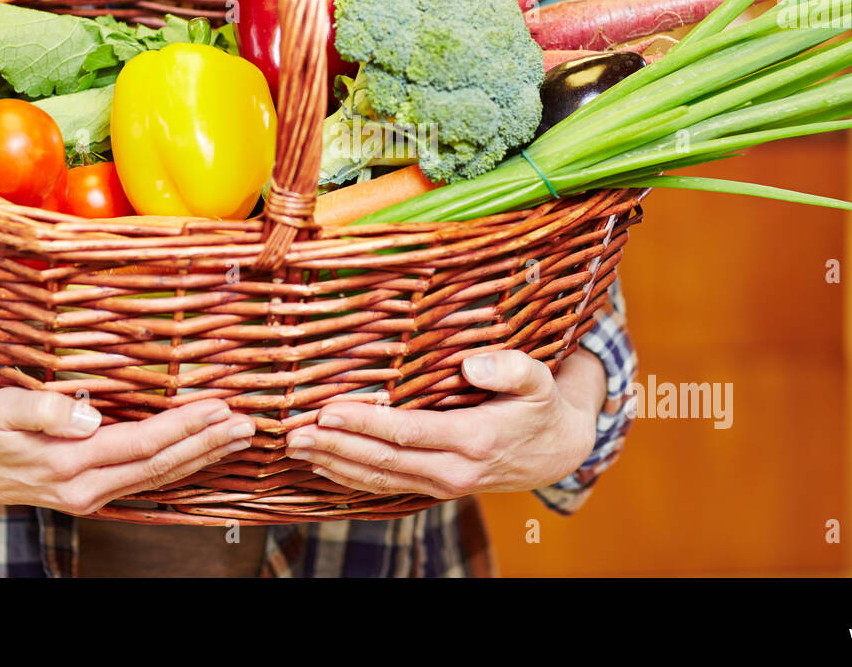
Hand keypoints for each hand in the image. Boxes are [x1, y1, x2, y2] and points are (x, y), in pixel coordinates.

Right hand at [0, 388, 255, 514]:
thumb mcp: (0, 408)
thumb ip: (44, 409)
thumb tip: (89, 413)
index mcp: (67, 463)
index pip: (141, 443)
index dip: (183, 426)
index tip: (219, 407)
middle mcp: (84, 488)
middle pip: (160, 466)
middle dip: (207, 444)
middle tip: (247, 424)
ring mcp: (89, 496)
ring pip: (157, 477)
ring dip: (200, 457)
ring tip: (237, 438)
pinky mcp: (91, 494)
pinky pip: (145, 482)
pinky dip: (178, 467)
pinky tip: (201, 454)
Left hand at [284, 350, 603, 499]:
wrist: (559, 450)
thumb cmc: (542, 405)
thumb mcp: (539, 379)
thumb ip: (509, 367)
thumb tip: (471, 363)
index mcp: (474, 440)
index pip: (406, 433)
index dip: (363, 423)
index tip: (326, 411)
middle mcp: (455, 470)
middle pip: (383, 462)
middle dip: (334, 448)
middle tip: (293, 435)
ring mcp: (445, 484)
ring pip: (380, 480)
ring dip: (335, 466)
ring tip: (297, 450)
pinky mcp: (437, 487)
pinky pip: (388, 487)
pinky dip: (353, 479)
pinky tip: (326, 467)